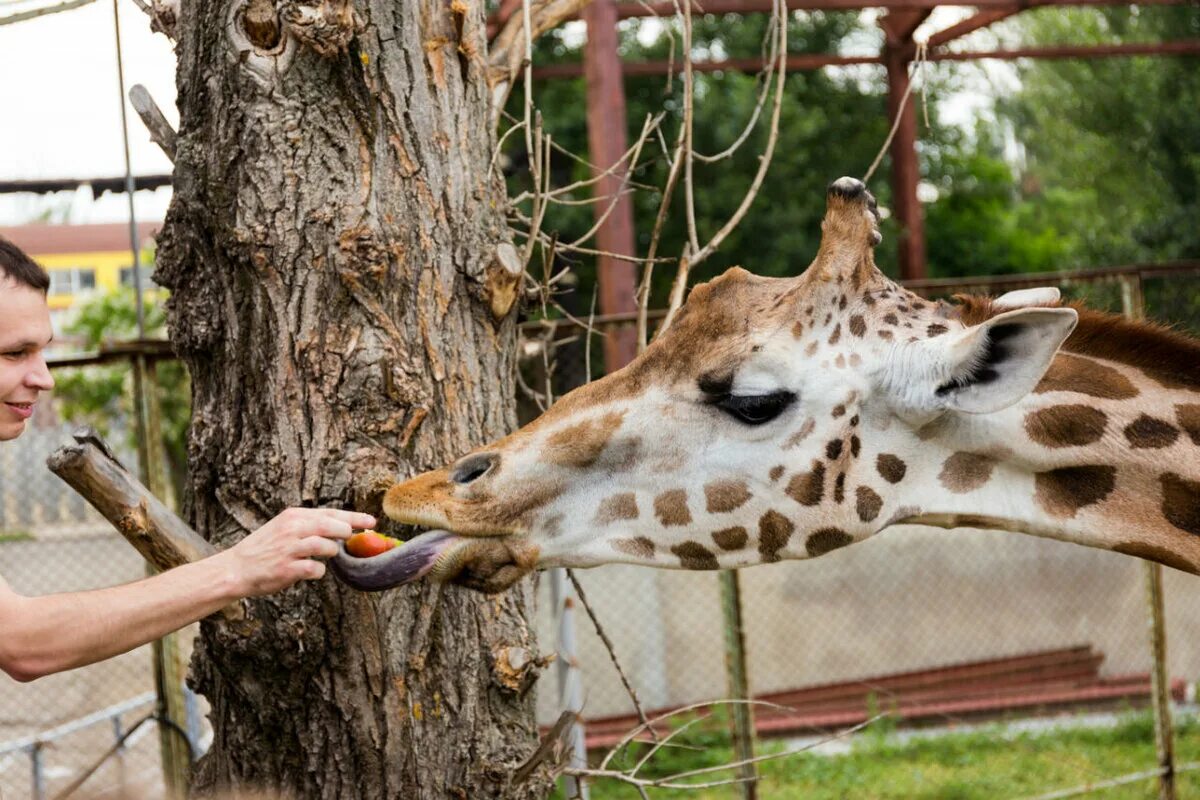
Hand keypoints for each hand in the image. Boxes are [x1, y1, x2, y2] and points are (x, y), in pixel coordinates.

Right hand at [221, 508, 376, 596]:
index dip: (354, 517)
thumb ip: (310, 525)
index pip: (330, 513)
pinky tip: (310, 571)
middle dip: (346, 532)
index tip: (372, 521)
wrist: (237, 568)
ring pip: (327, 547)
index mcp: (293, 516)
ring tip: (324, 555)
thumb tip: (343, 525)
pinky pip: (316, 569)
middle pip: (332, 526)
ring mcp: (290, 549)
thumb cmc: (265, 548)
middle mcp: (292, 529)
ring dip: (331, 552)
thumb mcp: (284, 527)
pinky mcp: (288, 569)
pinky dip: (318, 571)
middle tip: (351, 538)